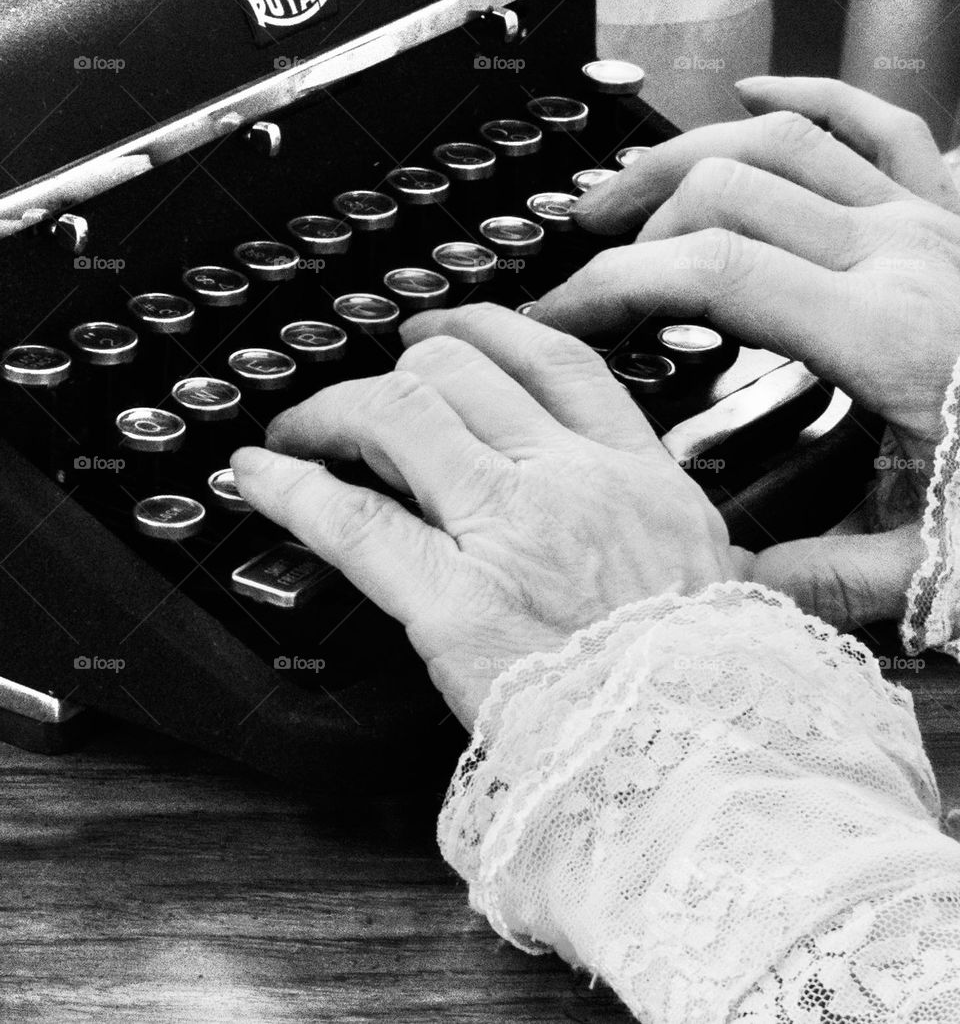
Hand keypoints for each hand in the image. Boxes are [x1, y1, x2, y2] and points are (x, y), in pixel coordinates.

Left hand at [231, 305, 750, 727]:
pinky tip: (259, 475)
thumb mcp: (707, 575)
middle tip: (373, 376)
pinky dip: (293, 487)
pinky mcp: (456, 603)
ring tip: (302, 424)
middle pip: (464, 369)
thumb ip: (652, 525)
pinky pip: (354, 521)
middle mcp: (573, 483)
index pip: (558, 362)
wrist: (705, 768)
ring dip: (336, 407)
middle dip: (403, 361)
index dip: (490, 329)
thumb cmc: (706, 691)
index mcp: (641, 477)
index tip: (455, 334)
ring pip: (402, 414)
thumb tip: (618, 513)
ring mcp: (512, 533)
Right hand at [531, 77, 959, 627]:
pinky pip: (876, 123)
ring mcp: (931, 220)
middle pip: (725, 191)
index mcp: (886, 336)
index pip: (709, 272)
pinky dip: (809, 97)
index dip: (613, 284)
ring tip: (624, 185)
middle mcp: (901, 255)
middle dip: (631, 219)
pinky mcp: (951, 213)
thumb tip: (726, 596)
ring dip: (689, 152)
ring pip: (782, 141)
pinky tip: (757, 92)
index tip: (560, 314)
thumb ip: (828, 583)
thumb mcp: (944, 568)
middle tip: (577, 260)